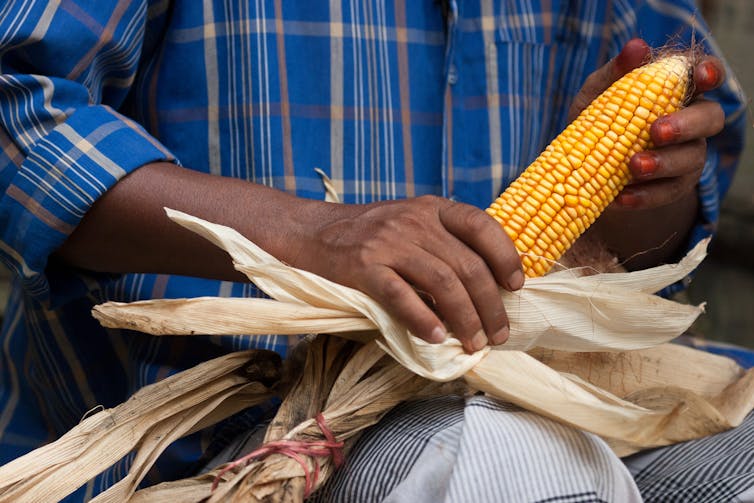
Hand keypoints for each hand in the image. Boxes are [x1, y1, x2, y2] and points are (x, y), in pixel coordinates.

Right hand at [289, 195, 523, 352]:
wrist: (311, 232)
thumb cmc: (368, 234)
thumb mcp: (410, 222)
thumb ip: (443, 241)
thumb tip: (485, 285)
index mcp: (431, 208)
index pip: (480, 225)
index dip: (504, 256)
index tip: (515, 286)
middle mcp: (414, 221)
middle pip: (466, 265)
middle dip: (490, 305)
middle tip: (497, 334)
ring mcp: (388, 243)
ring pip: (442, 283)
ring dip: (465, 318)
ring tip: (473, 343)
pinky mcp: (363, 267)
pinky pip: (401, 296)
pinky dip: (422, 319)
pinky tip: (435, 337)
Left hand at [568, 39, 725, 267]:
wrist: (583, 170)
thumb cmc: (595, 120)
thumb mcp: (595, 95)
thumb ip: (614, 73)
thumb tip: (636, 47)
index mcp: (676, 91)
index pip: (704, 75)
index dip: (708, 73)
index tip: (701, 77)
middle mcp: (691, 121)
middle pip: (711, 118)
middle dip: (686, 124)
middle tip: (656, 131)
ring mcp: (687, 155)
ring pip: (691, 158)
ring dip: (663, 162)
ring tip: (632, 166)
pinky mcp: (674, 186)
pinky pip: (668, 192)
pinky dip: (644, 195)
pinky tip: (621, 197)